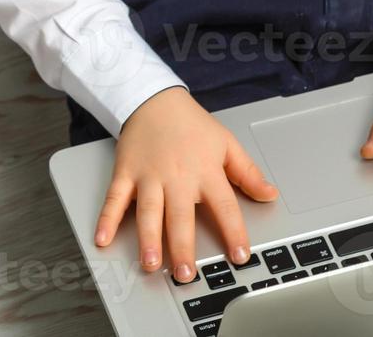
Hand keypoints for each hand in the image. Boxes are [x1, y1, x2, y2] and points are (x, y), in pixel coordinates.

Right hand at [93, 86, 280, 281]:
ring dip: (148, 239)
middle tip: (186, 274)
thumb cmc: (191, 124)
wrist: (155, 99)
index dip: (234, 231)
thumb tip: (270, 194)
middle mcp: (177, 176)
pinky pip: (115, 198)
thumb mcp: (226, 143)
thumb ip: (248, 172)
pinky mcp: (125, 172)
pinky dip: (107, 218)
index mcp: (205, 170)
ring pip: (148, 211)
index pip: (224, 205)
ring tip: (150, 263)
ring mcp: (148, 175)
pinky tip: (103, 238)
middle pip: (181, 216)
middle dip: (183, 247)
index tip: (240, 255)